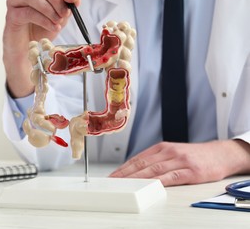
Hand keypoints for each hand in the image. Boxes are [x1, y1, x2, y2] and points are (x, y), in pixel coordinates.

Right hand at [3, 0, 79, 97]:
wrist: (27, 51)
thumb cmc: (41, 31)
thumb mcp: (59, 18)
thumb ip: (66, 8)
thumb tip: (75, 0)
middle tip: (65, 13)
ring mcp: (15, 2)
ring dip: (48, 8)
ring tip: (58, 21)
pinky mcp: (11, 15)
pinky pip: (27, 12)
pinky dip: (43, 20)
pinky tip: (52, 27)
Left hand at [109, 140, 249, 185]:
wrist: (220, 154)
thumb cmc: (194, 155)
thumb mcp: (172, 152)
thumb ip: (156, 159)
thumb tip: (137, 170)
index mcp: (161, 147)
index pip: (137, 158)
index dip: (123, 168)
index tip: (112, 176)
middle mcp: (168, 152)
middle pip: (142, 164)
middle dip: (125, 173)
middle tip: (113, 182)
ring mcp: (179, 161)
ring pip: (153, 169)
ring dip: (137, 178)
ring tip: (125, 185)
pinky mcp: (190, 171)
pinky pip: (172, 176)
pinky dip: (159, 181)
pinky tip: (149, 185)